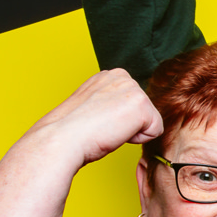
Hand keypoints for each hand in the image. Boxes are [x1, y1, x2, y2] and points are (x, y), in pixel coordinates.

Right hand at [25, 68, 163, 168]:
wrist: (61, 140)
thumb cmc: (71, 130)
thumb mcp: (93, 107)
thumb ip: (110, 102)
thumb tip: (121, 112)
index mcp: (109, 75)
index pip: (133, 104)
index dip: (118, 120)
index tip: (97, 121)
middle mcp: (122, 76)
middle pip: (144, 111)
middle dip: (127, 125)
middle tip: (102, 127)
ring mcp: (132, 88)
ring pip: (150, 121)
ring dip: (131, 132)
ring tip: (107, 129)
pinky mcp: (141, 105)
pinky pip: (155, 131)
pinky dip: (137, 139)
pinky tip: (115, 133)